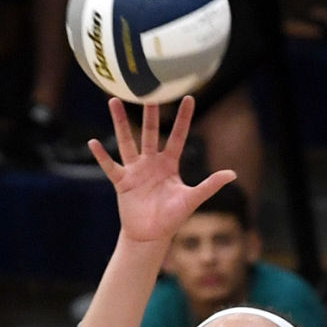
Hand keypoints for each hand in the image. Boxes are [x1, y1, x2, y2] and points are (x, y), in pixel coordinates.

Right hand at [89, 98, 235, 243]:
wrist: (151, 236)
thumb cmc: (172, 218)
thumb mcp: (192, 199)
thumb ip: (210, 185)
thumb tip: (233, 174)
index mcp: (169, 164)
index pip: (178, 136)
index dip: (184, 118)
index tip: (189, 97)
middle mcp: (151, 162)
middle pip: (150, 132)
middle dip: (149, 113)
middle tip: (148, 91)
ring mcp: (135, 170)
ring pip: (127, 141)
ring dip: (119, 123)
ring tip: (113, 101)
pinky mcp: (122, 182)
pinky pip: (110, 166)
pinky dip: (101, 156)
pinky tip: (92, 143)